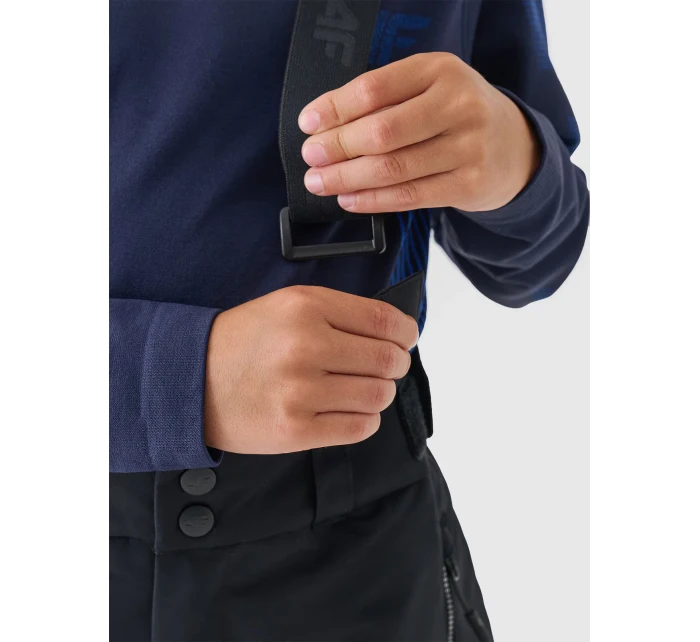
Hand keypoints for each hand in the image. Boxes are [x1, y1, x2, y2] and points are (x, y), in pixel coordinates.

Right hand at [204, 286, 418, 454]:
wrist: (190, 378)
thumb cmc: (246, 341)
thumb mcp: (288, 306)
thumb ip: (341, 314)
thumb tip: (396, 334)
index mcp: (306, 307)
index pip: (384, 321)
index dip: (406, 333)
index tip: (406, 339)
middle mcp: (305, 347)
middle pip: (387, 361)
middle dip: (395, 365)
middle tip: (384, 367)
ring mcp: (299, 392)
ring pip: (378, 396)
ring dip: (379, 394)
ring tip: (359, 389)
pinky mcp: (295, 430)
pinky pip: (359, 428)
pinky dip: (364, 420)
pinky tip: (347, 410)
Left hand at [298, 52, 539, 212]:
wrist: (514, 146)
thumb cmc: (456, 115)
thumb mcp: (430, 88)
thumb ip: (386, 100)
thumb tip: (325, 125)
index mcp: (440, 70)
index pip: (374, 88)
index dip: (335, 108)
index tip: (308, 123)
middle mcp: (458, 105)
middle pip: (382, 131)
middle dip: (337, 147)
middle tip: (311, 157)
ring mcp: (467, 147)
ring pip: (393, 168)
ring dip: (347, 178)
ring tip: (320, 181)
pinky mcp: (469, 184)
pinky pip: (409, 196)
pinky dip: (372, 201)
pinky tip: (350, 199)